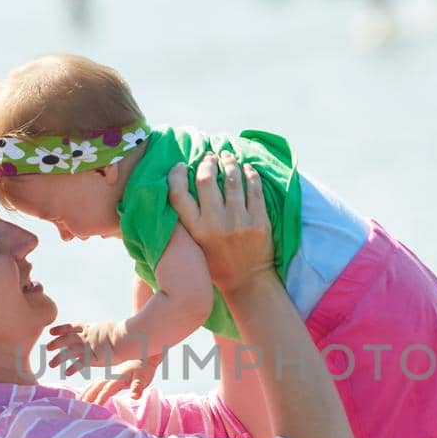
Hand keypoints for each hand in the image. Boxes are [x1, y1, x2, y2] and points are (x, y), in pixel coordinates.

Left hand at [46, 320, 135, 374]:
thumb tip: (103, 332)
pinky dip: (72, 368)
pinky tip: (66, 373)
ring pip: (68, 352)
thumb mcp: (110, 329)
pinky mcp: (92, 358)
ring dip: (58, 358)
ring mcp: (88, 347)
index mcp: (91, 328)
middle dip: (56, 343)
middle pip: (66, 339)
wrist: (128, 338)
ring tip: (50, 364)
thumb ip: (102, 332)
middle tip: (48, 348)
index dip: (60, 329)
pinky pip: (79, 364)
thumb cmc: (125, 333)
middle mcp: (86, 337)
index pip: (71, 327)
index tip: (51, 332)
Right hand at [79, 353, 162, 404]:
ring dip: (86, 392)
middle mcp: (111, 377)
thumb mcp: (143, 378)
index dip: (101, 398)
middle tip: (80, 406)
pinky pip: (97, 384)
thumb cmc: (144, 368)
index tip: (95, 407)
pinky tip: (86, 395)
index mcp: (118, 378)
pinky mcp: (110, 378)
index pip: (107, 390)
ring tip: (79, 401)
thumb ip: (138, 387)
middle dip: (88, 396)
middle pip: (96, 387)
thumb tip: (134, 397)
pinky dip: (90, 389)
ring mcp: (109, 377)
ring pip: (94, 385)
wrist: (144, 356)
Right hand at [166, 152, 272, 294]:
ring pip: (232, 179)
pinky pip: (254, 189)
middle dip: (207, 162)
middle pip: (205, 179)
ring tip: (227, 156)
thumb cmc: (217, 263)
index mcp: (195, 230)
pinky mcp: (259, 221)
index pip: (178, 194)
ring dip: (229, 162)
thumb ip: (186, 221)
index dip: (176, 174)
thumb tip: (180, 185)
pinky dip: (249, 174)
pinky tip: (246, 168)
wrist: (248, 281)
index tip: (180, 165)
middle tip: (209, 157)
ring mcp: (239, 222)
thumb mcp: (193, 245)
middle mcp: (215, 224)